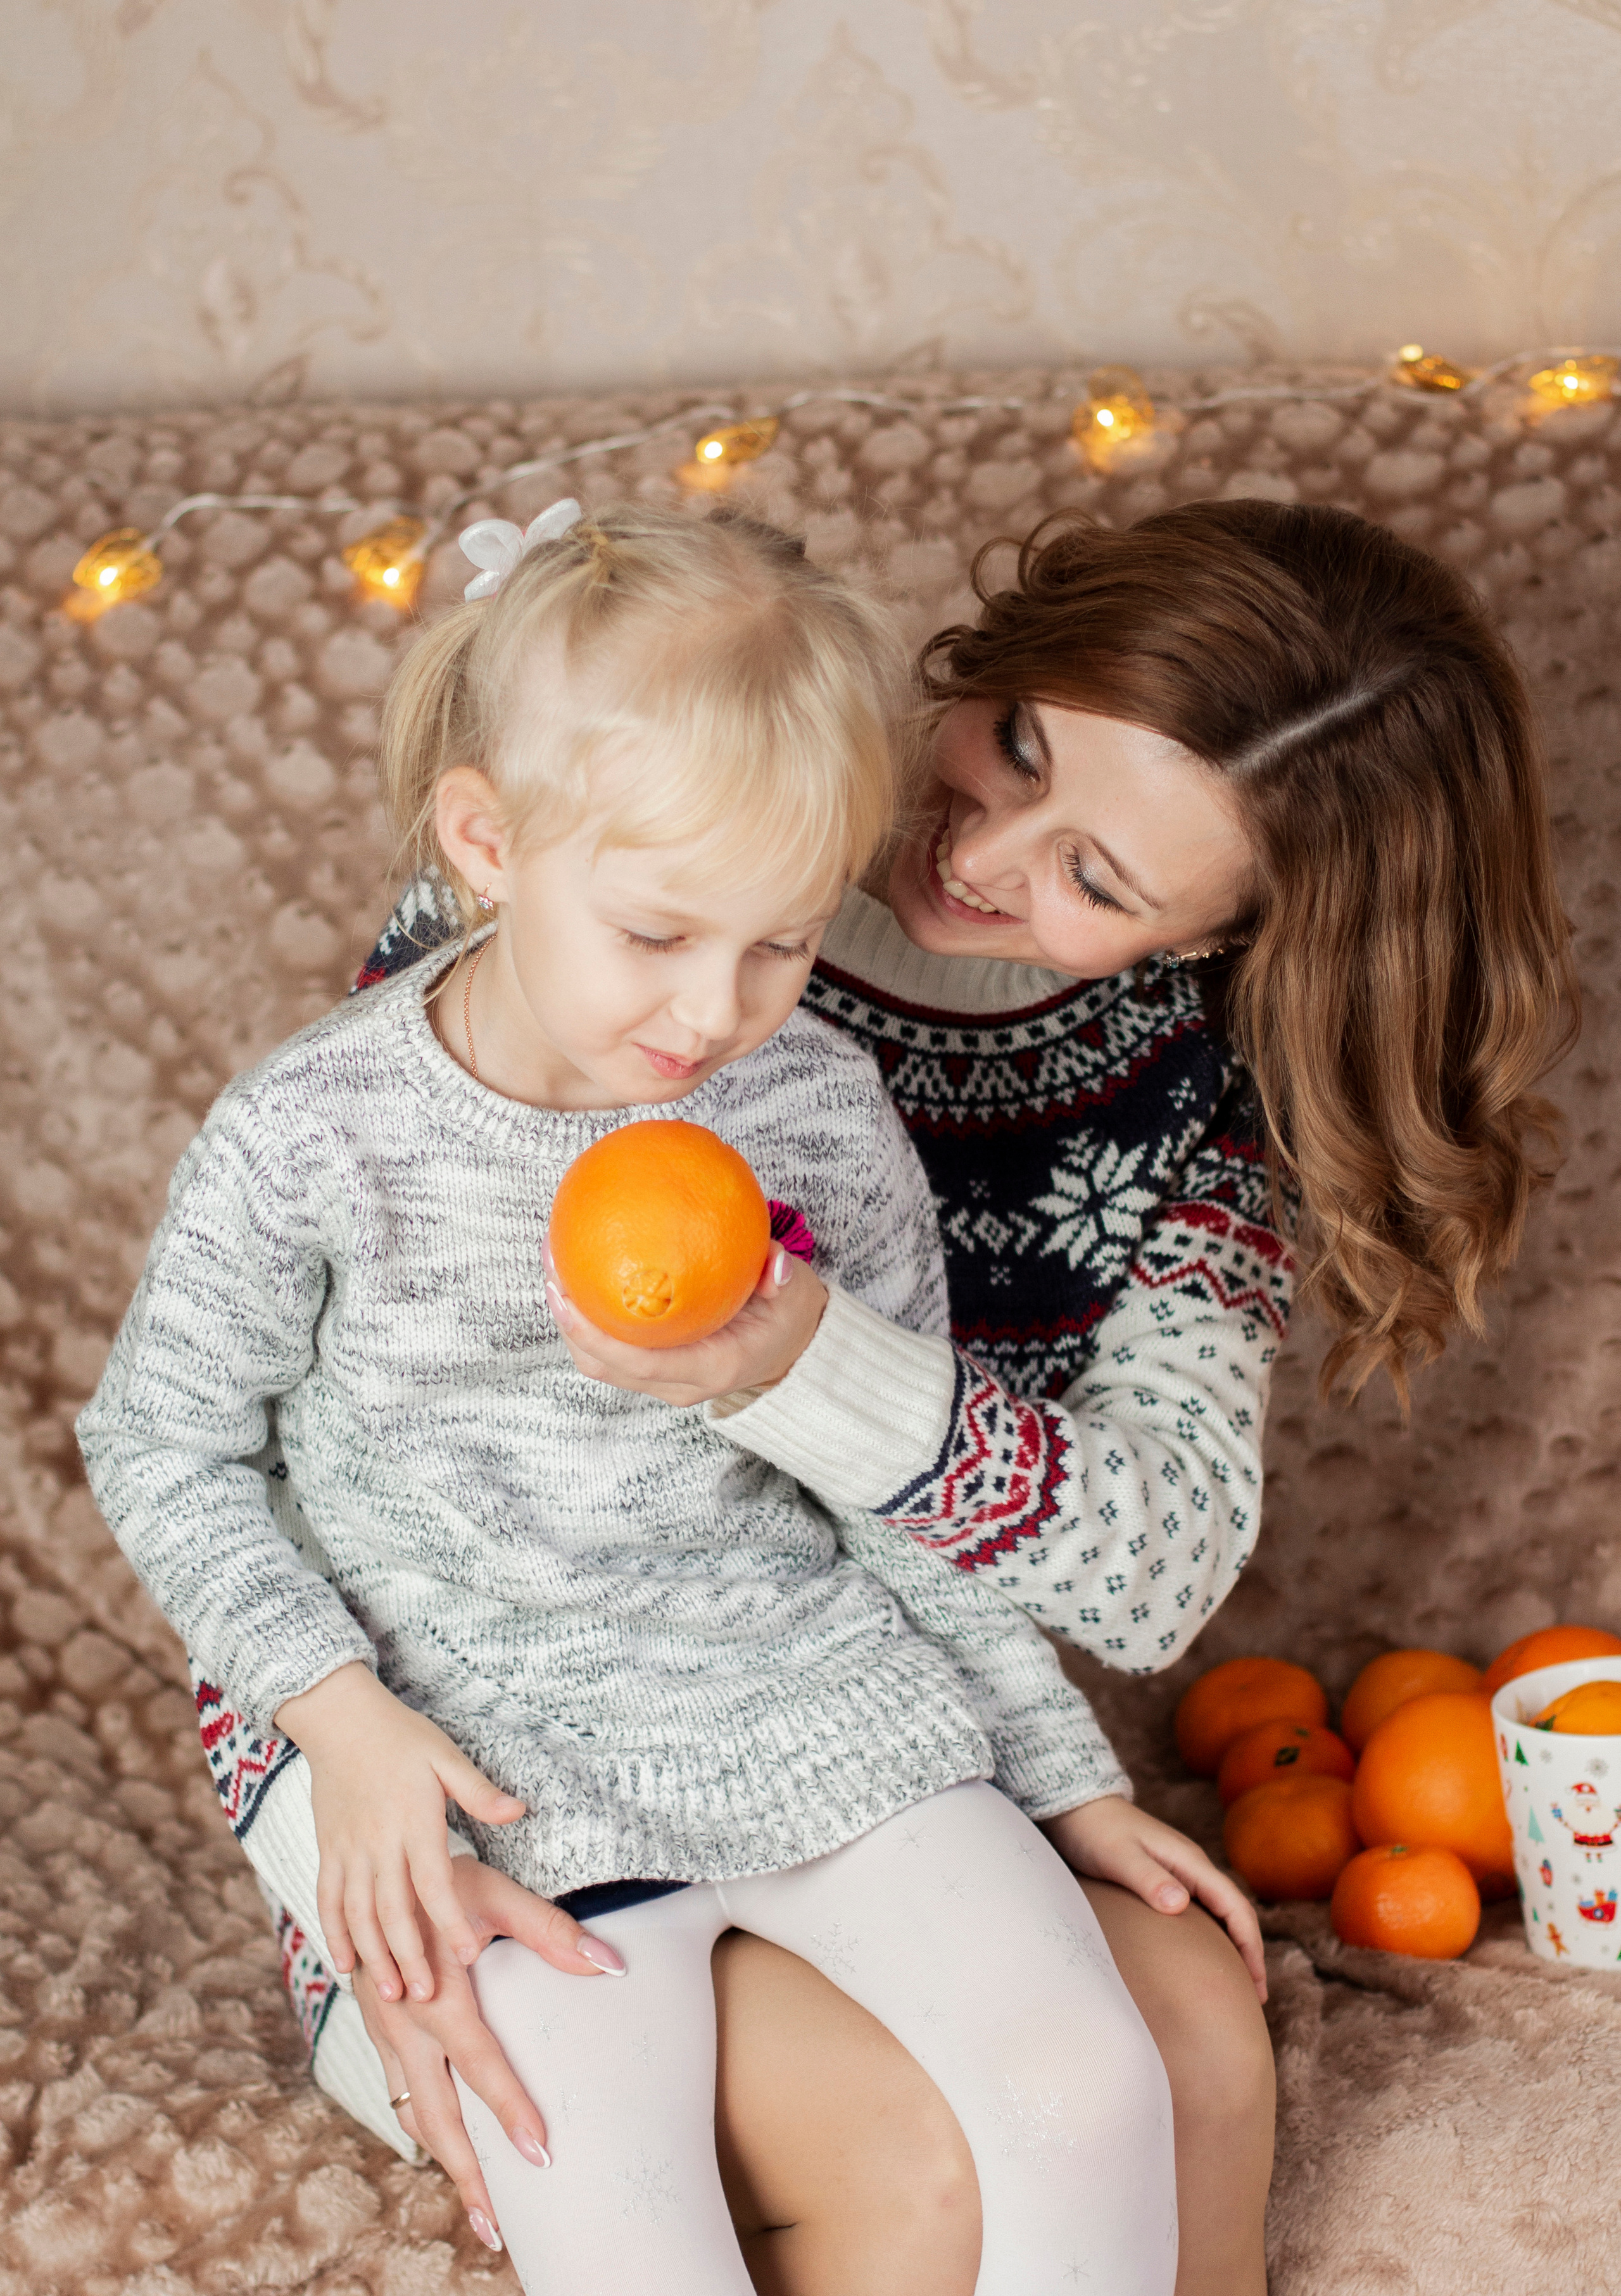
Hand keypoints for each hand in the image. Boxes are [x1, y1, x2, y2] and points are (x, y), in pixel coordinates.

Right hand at [275, 1661, 526, 2004]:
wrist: (340, 1717)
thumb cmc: (402, 1737)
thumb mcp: (447, 1756)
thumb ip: (479, 1792)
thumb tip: (519, 1810)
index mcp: (414, 1821)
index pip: (434, 1882)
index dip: (450, 1922)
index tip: (469, 1956)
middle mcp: (379, 1841)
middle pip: (394, 1909)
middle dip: (411, 1956)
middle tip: (428, 1996)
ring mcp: (348, 1849)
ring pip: (358, 1913)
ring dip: (374, 1955)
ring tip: (391, 1993)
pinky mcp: (327, 1850)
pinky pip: (327, 1898)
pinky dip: (334, 1934)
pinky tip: (345, 1964)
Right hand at [354, 1857, 626, 2253]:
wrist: (368, 1862)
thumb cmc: (437, 1877)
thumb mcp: (494, 1894)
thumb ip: (552, 1932)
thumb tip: (611, 1965)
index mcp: (436, 1994)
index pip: (478, 2065)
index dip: (508, 2110)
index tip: (540, 2154)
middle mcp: (405, 2024)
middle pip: (438, 2117)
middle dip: (469, 2175)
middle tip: (500, 2226)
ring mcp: (386, 2033)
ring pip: (416, 2116)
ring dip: (448, 2163)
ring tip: (483, 2210)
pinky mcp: (379, 2033)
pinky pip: (401, 2096)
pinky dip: (426, 2130)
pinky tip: (450, 2149)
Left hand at [544, 1237, 827, 1406]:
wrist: (794, 1349)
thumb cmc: (790, 1316)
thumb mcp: (797, 1293)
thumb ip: (782, 1277)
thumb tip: (773, 1261)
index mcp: (711, 1368)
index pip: (639, 1361)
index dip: (593, 1332)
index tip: (565, 1291)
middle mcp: (681, 1384)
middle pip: (605, 1366)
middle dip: (569, 1322)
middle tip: (552, 1265)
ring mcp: (666, 1382)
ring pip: (601, 1363)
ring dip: (572, 1321)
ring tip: (555, 1267)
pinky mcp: (656, 1370)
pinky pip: (611, 1350)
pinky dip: (589, 1319)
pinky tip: (580, 1275)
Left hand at [1043, 1794, 1267, 2001]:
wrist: (1076, 1805)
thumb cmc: (1095, 1830)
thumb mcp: (1118, 1856)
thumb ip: (1148, 1878)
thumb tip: (1181, 1905)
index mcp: (1190, 1861)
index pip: (1235, 1906)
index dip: (1250, 1945)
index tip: (1256, 1983)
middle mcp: (1192, 1867)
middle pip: (1235, 1913)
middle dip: (1250, 1952)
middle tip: (1256, 1998)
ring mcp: (1180, 1872)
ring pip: (1219, 1914)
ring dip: (1233, 1947)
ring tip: (1236, 1985)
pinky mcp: (1164, 1879)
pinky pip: (1199, 1912)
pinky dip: (1210, 1938)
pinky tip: (1204, 1958)